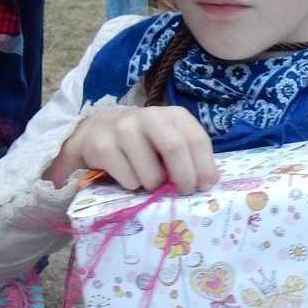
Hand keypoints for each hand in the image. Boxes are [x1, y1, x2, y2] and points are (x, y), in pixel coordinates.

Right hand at [54, 107, 217, 195]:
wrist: (98, 131)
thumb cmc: (145, 141)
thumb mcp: (170, 141)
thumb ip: (191, 156)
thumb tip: (209, 181)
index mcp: (173, 115)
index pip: (196, 139)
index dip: (204, 167)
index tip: (204, 186)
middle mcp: (149, 116)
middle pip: (175, 148)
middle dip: (184, 178)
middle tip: (183, 191)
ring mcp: (123, 129)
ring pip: (150, 173)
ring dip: (155, 187)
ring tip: (150, 182)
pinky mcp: (103, 146)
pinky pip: (129, 180)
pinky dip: (134, 187)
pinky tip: (130, 177)